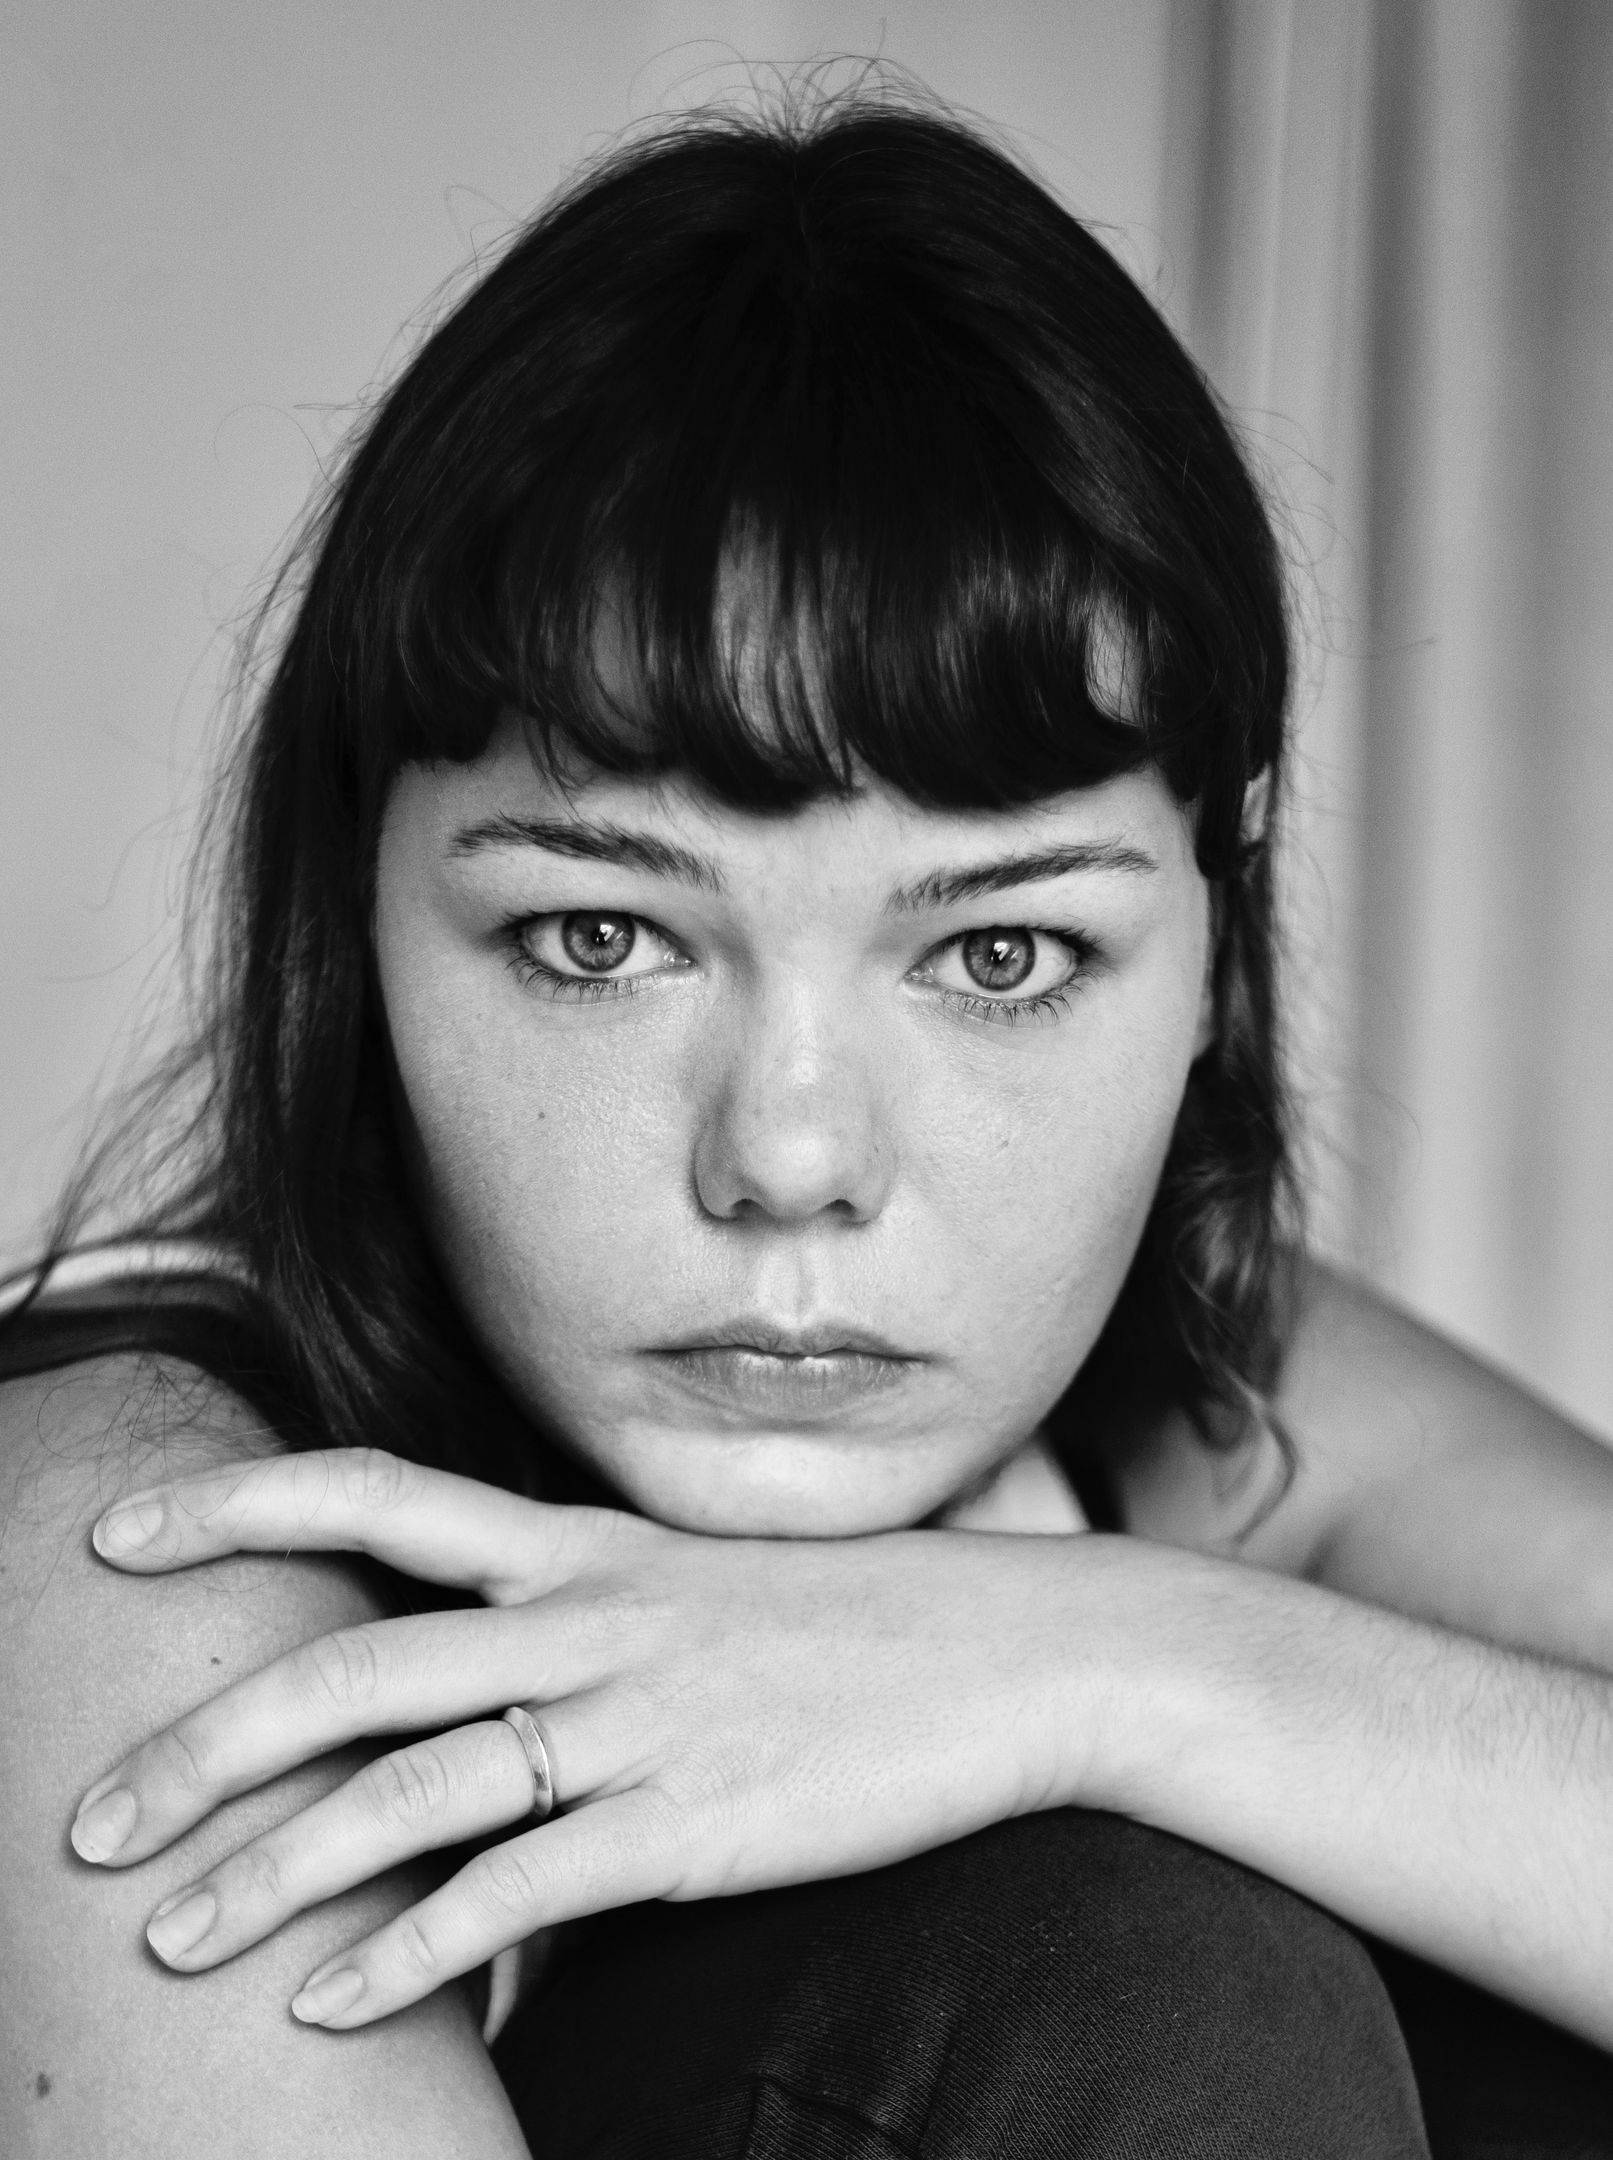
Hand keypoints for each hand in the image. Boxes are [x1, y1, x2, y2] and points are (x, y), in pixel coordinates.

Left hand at [72, 1449, 1105, 2030]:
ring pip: (407, 1794)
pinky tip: (330, 2000)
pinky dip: (406, 1955)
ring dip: (270, 1874)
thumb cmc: (850, 1619)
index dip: (234, 1505)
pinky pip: (515, 1897)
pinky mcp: (688, 1826)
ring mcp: (635, 1722)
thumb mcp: (696, 1584)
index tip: (119, 1535)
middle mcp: (588, 1620)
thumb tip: (475, 1681)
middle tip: (92, 1821)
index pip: (373, 1493)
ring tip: (174, 1937)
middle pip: (348, 1668)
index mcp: (582, 1545)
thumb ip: (577, 1613)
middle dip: (201, 1746)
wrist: (1014, 1649)